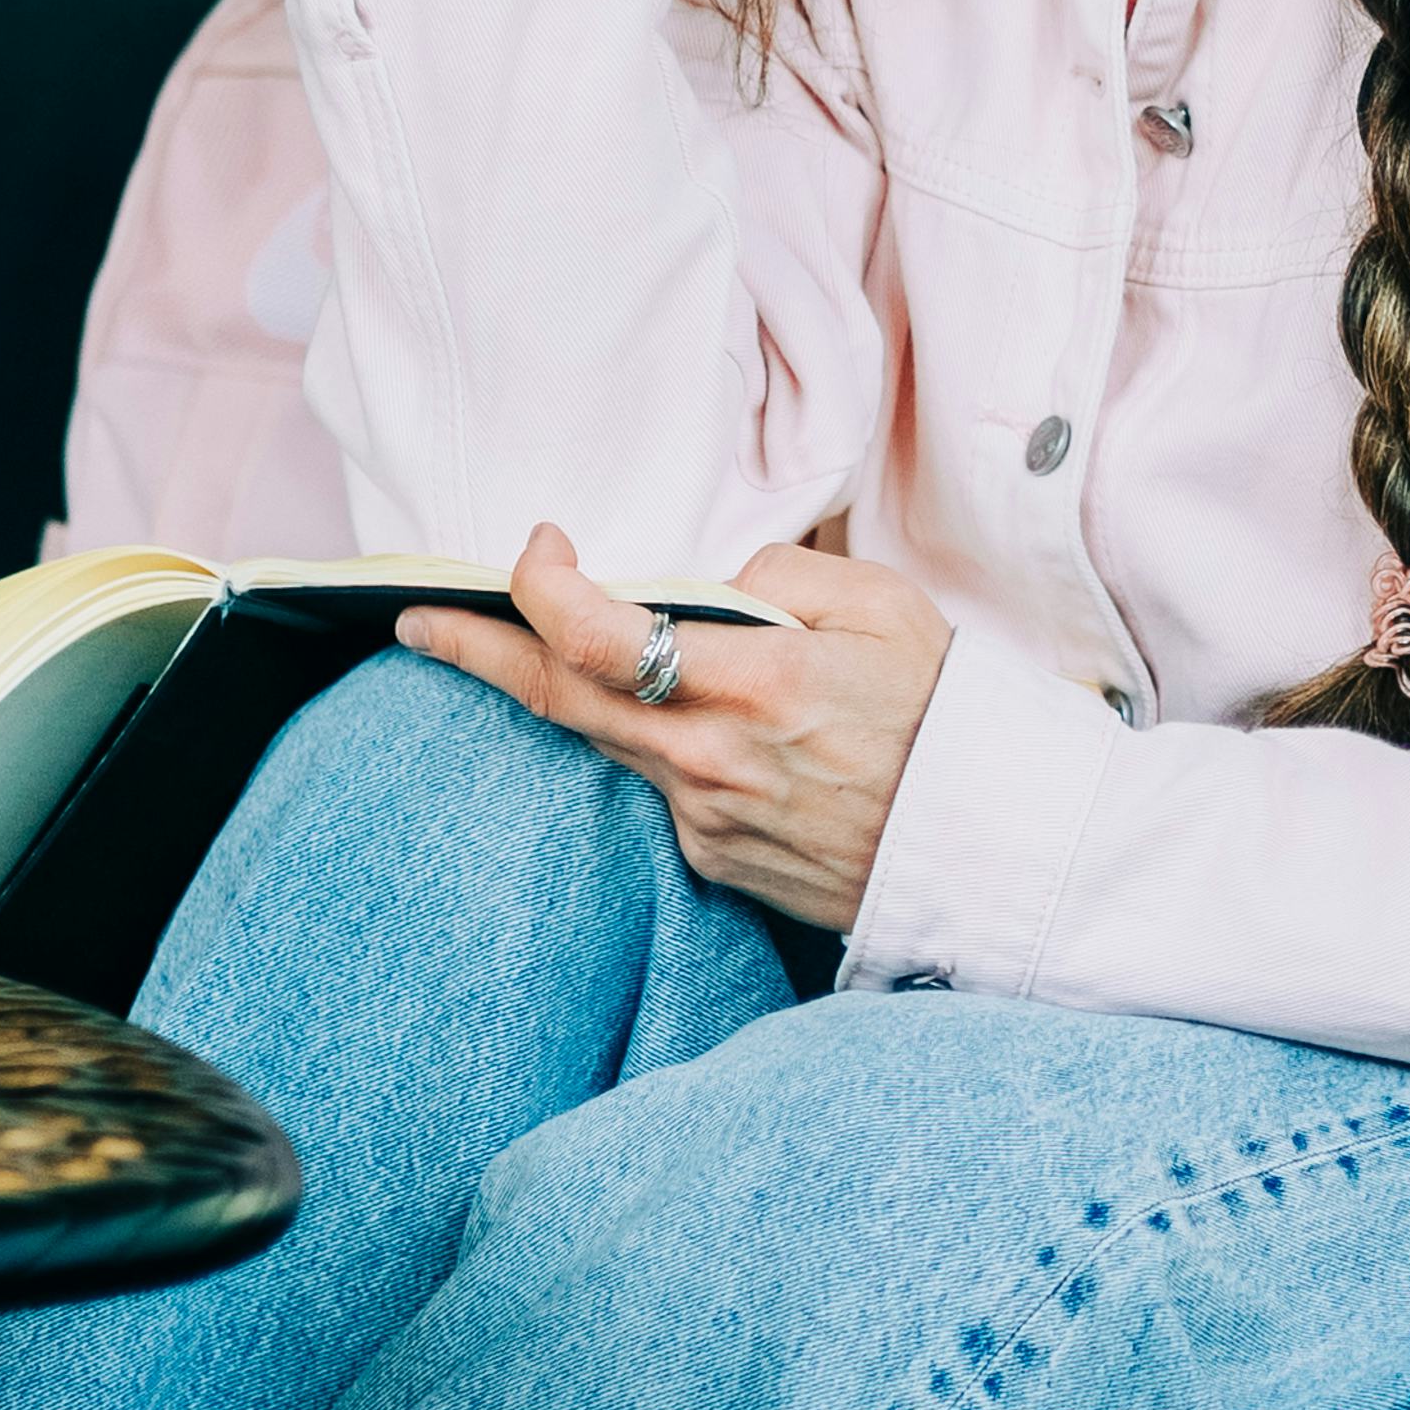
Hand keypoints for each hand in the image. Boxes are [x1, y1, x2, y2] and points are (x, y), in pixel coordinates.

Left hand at [398, 525, 948, 935]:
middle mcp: (713, 759)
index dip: (541, 587)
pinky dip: (661, 745)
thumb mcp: (885, 607)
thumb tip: (712, 584)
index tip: (538, 549)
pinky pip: (664, 788)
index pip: (597, 637)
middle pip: (558, 699)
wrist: (991, 850)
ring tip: (534, 649)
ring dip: (569, 694)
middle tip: (418, 621)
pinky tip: (701, 729)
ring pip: (608, 745)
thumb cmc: (950, 715)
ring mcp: (708, 819)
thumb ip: (783, 576)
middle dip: (477, 651)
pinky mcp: (717, 860)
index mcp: (756, 682)